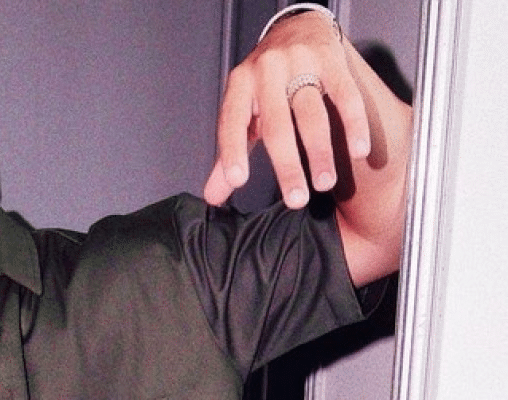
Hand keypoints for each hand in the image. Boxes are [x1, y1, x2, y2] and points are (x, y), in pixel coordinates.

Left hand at [205, 11, 371, 208]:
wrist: (297, 28)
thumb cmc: (266, 81)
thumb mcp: (244, 111)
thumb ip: (230, 153)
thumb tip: (214, 197)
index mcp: (240, 85)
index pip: (231, 122)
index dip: (231, 152)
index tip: (237, 181)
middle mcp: (266, 71)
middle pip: (277, 126)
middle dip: (287, 166)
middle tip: (297, 199)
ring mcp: (300, 63)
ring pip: (312, 114)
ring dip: (320, 153)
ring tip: (325, 183)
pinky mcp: (331, 60)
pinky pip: (345, 96)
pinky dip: (353, 125)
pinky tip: (357, 151)